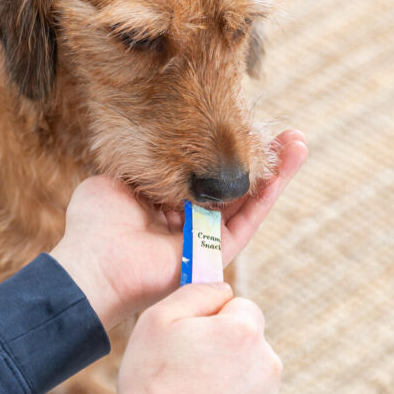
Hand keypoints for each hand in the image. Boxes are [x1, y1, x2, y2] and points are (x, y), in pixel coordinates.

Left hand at [50, 130, 306, 329]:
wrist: (93, 266)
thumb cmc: (94, 227)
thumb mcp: (114, 183)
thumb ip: (142, 165)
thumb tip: (159, 150)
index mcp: (165, 207)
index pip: (205, 177)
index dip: (229, 154)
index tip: (247, 126)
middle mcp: (189, 223)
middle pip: (235, 188)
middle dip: (262, 161)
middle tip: (288, 134)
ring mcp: (205, 239)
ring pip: (249, 202)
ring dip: (276, 173)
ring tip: (299, 142)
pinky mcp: (216, 253)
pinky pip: (248, 221)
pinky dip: (269, 194)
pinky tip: (286, 167)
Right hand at [111, 282, 282, 393]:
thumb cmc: (152, 384)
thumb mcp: (158, 320)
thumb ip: (197, 292)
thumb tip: (223, 288)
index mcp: (245, 332)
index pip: (242, 307)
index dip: (214, 319)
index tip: (192, 339)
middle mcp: (269, 365)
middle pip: (250, 344)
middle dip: (226, 351)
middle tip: (189, 372)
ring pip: (252, 378)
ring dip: (231, 382)